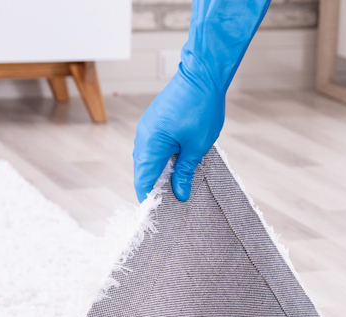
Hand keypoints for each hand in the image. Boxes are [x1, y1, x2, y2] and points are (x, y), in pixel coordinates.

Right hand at [132, 72, 224, 202]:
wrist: (202, 74)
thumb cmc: (201, 108)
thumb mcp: (196, 148)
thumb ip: (184, 172)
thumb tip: (179, 194)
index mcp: (150, 145)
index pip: (143, 180)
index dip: (149, 198)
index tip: (159, 213)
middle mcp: (143, 136)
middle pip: (143, 170)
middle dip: (156, 186)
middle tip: (173, 201)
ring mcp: (147, 127)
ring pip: (148, 158)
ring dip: (160, 171)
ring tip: (177, 184)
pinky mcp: (154, 120)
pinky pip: (152, 145)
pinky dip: (161, 157)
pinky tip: (176, 164)